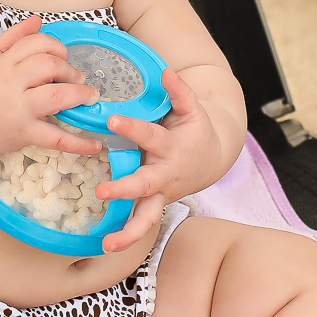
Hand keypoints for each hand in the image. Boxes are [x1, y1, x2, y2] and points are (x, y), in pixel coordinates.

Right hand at [0, 17, 101, 159]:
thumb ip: (13, 37)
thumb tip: (37, 20)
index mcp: (2, 62)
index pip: (37, 43)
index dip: (56, 47)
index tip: (62, 57)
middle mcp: (10, 82)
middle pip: (50, 64)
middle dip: (69, 69)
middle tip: (75, 77)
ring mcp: (18, 108)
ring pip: (57, 94)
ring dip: (80, 93)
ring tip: (89, 96)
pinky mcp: (24, 132)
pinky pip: (55, 138)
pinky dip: (78, 143)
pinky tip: (95, 144)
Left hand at [95, 68, 219, 254]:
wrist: (213, 159)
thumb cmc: (194, 131)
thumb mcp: (192, 109)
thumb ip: (179, 92)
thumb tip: (165, 72)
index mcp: (172, 146)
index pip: (151, 135)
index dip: (133, 127)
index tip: (113, 118)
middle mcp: (165, 174)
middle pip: (145, 184)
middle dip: (124, 188)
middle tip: (103, 190)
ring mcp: (160, 193)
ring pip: (147, 217)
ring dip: (127, 231)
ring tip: (108, 243)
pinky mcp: (155, 205)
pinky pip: (141, 224)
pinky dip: (125, 236)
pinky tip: (104, 245)